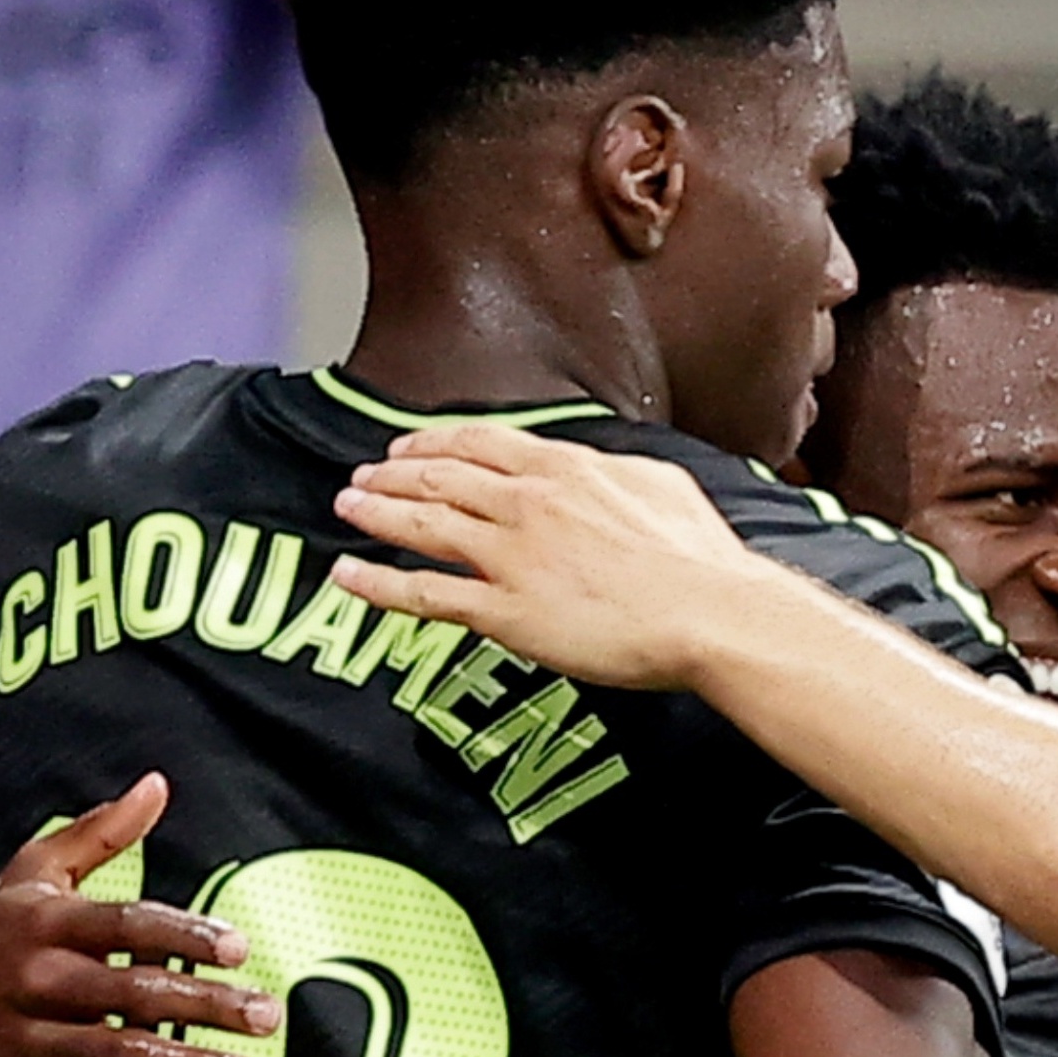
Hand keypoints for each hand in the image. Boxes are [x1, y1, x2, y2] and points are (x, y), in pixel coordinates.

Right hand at [0, 776, 278, 1056]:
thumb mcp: (31, 879)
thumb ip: (97, 834)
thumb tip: (156, 785)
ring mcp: (33, 1042)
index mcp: (46, 926)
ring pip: (118, 1056)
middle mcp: (38, 983)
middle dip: (205, 1006)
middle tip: (268, 1014)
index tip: (241, 948)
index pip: (123, 926)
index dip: (183, 937)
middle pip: (131, 994)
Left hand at [336, 425, 756, 690]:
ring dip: (377, 512)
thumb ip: (617, 474)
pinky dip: (379, 582)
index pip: (483, 443)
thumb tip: (603, 471)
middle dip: (394, 472)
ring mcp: (511, 555)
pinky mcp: (504, 610)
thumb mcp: (663, 487)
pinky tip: (348, 576)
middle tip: (364, 476)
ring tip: (347, 507)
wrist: (710, 614)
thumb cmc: (702, 563)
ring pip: (424, 523)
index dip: (438, 442)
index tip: (413, 446)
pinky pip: (425, 592)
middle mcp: (528, 503)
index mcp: (566, 469)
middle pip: (441, 477)